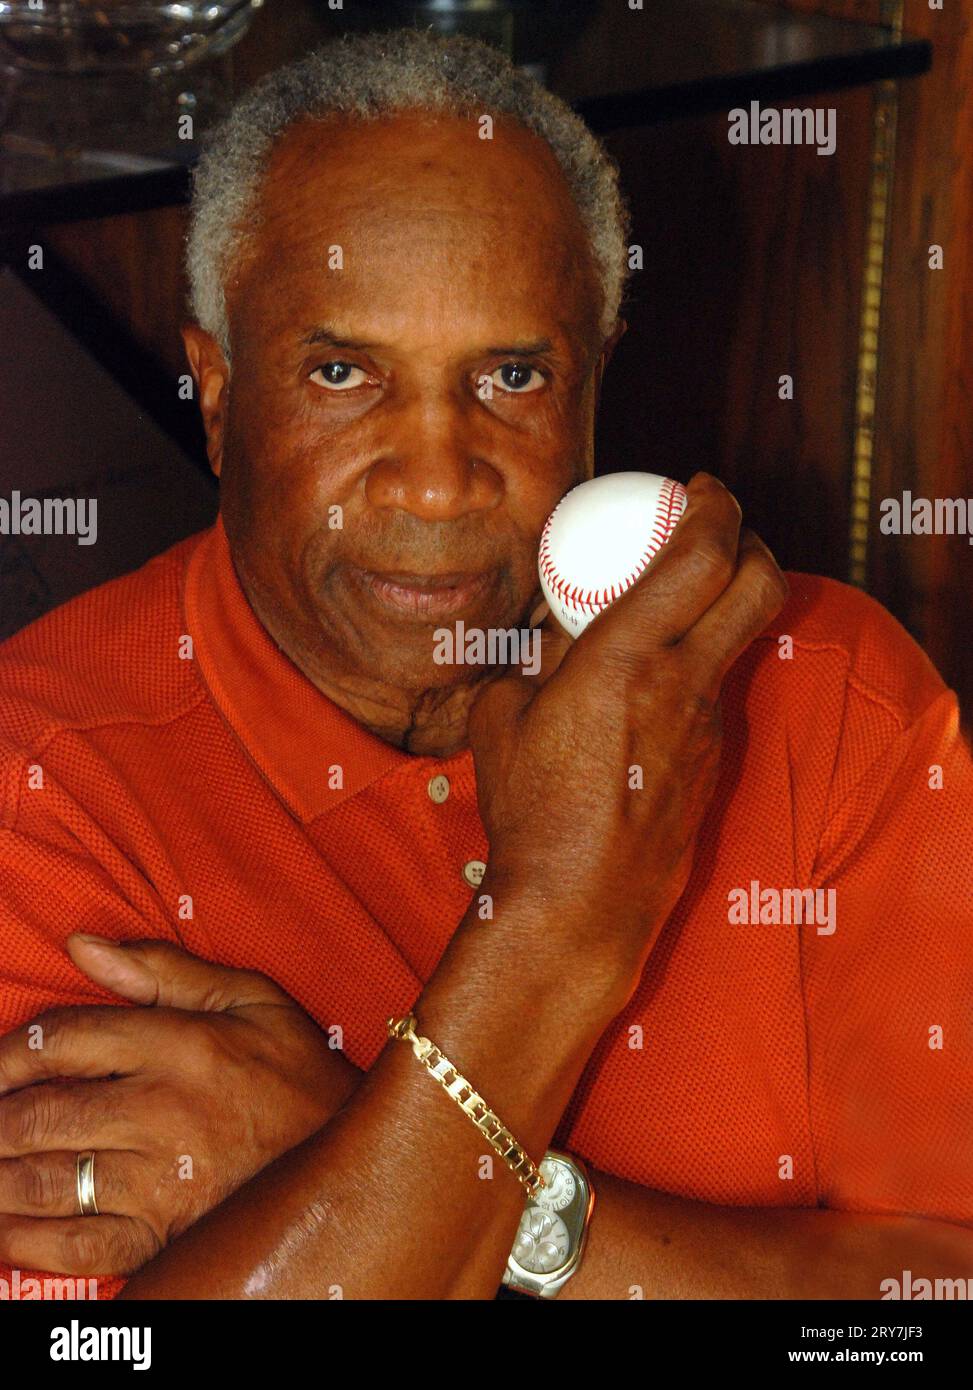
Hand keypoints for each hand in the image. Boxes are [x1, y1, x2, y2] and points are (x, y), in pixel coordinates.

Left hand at [0, 936, 360, 1276]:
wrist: (357, 1158)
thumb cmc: (297, 1074)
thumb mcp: (249, 999)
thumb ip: (163, 970)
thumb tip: (82, 946)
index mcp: (180, 1044)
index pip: (63, 1040)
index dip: (10, 1051)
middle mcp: (164, 1111)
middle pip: (40, 1113)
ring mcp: (162, 1180)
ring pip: (45, 1179)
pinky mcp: (165, 1236)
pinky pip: (74, 1243)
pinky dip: (24, 1239)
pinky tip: (7, 1226)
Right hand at [468, 471, 787, 1000]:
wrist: (579, 902)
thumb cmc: (532, 811)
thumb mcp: (503, 717)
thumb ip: (529, 660)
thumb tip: (545, 632)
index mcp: (627, 657)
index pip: (703, 554)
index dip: (715, 505)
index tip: (699, 488)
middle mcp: (683, 682)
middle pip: (761, 583)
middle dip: (751, 539)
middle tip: (717, 529)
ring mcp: (708, 723)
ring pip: (741, 638)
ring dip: (724, 605)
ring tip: (672, 610)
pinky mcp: (715, 760)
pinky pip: (716, 690)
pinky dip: (698, 665)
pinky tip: (651, 689)